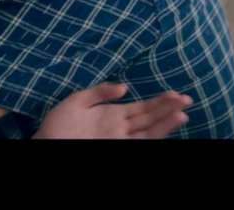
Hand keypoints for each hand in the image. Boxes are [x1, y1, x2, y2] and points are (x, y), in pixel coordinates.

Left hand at [34, 83, 191, 138]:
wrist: (46, 141)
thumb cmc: (58, 124)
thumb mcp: (77, 100)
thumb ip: (100, 91)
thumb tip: (125, 86)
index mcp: (112, 114)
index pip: (142, 107)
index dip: (160, 100)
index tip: (176, 92)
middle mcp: (121, 127)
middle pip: (151, 117)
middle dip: (169, 108)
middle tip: (187, 99)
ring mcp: (120, 139)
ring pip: (150, 131)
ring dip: (166, 123)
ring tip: (182, 113)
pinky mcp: (118, 146)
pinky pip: (140, 141)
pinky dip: (154, 135)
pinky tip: (165, 128)